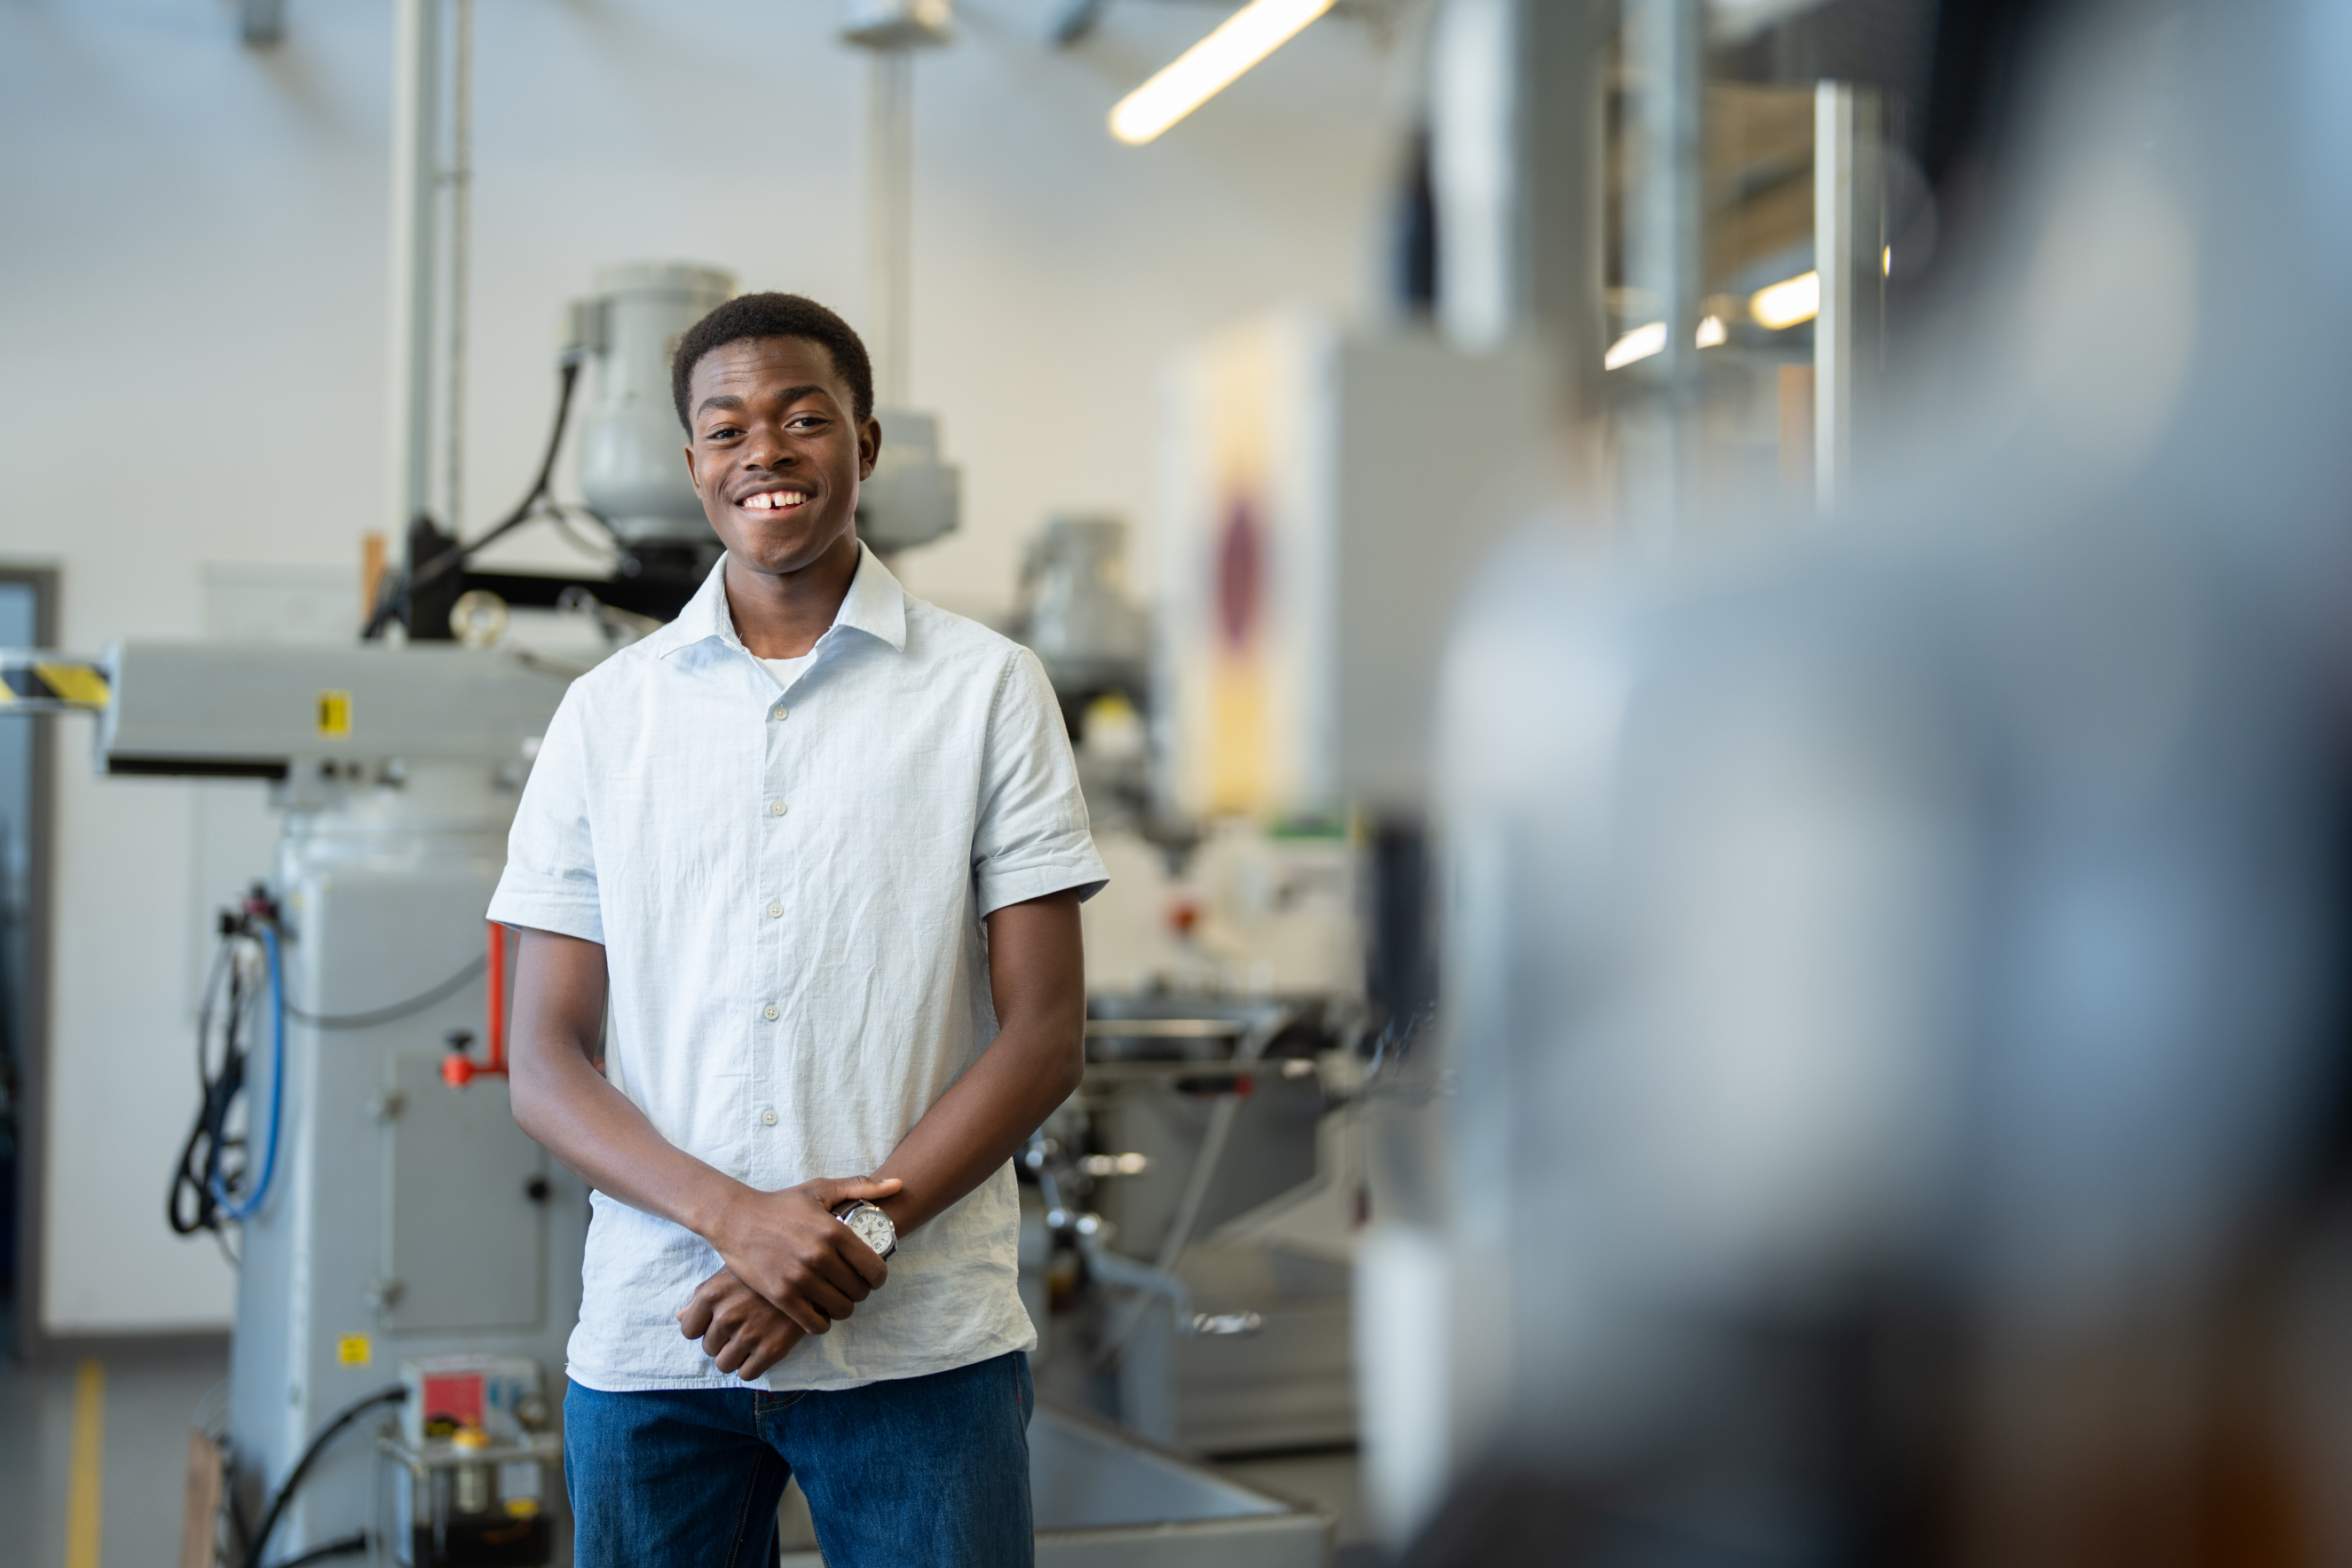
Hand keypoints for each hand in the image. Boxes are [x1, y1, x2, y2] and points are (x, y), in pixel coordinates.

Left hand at [678, 1268, 805, 1379]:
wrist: (813, 1275)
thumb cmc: (767, 1271)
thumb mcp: (731, 1273)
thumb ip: (703, 1295)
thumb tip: (680, 1318)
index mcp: (712, 1293)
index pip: (688, 1330)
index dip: (703, 1329)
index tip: (719, 1323)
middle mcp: (726, 1315)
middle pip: (708, 1348)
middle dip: (722, 1342)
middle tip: (743, 1328)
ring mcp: (748, 1334)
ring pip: (724, 1365)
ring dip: (735, 1357)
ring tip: (751, 1340)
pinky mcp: (771, 1350)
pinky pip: (747, 1374)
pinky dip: (752, 1366)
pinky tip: (762, 1350)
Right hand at [706, 1174, 900, 1335]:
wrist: (735, 1219)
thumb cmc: (780, 1204)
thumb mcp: (820, 1190)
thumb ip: (860, 1187)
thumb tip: (899, 1184)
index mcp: (834, 1231)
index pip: (875, 1268)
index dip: (879, 1277)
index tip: (871, 1277)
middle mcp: (820, 1256)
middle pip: (859, 1292)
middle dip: (860, 1292)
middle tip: (851, 1288)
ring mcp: (800, 1278)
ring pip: (840, 1309)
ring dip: (843, 1308)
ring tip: (836, 1299)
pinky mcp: (781, 1295)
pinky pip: (815, 1324)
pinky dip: (821, 1323)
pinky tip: (818, 1312)